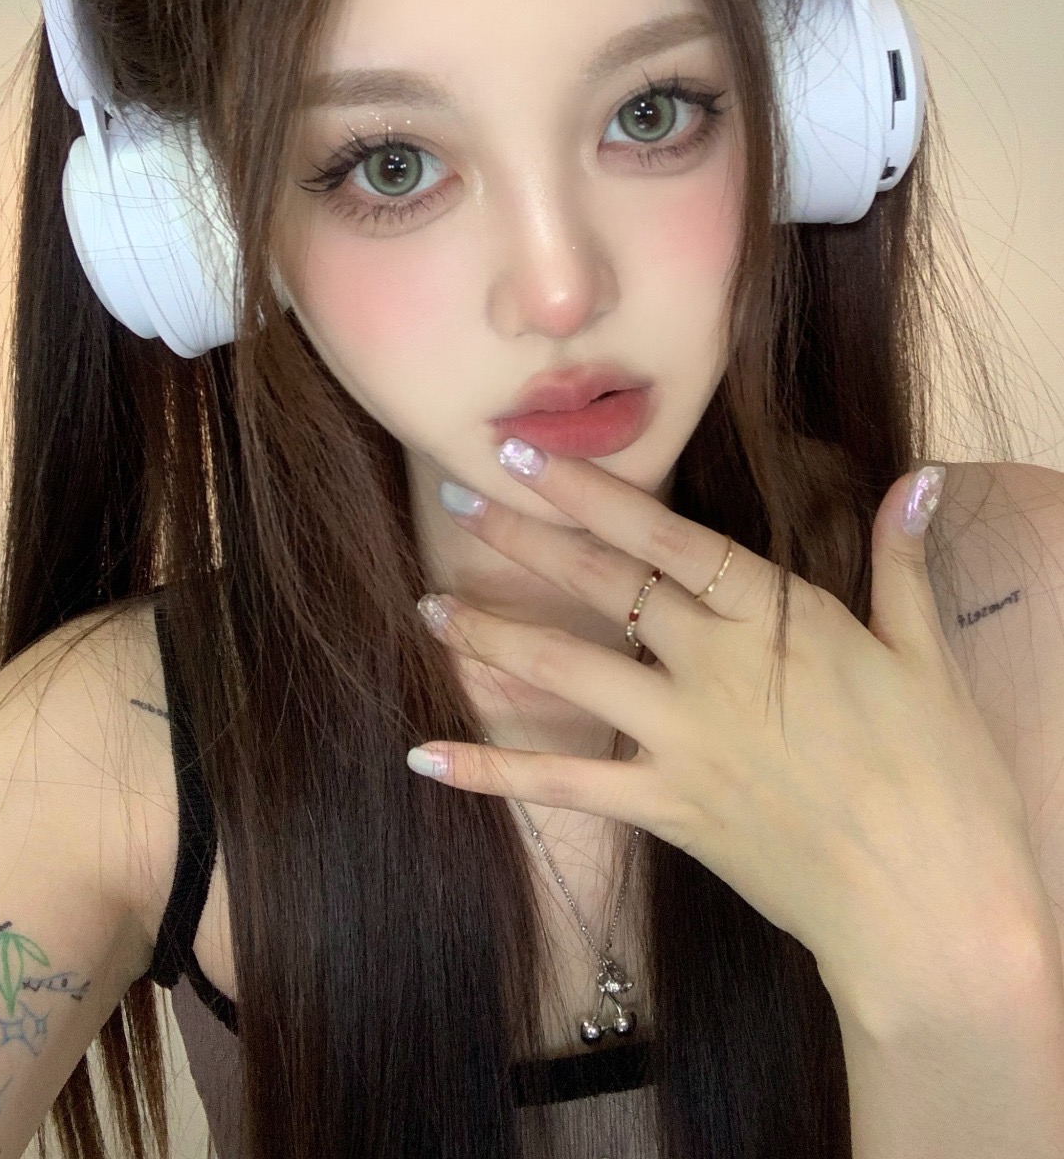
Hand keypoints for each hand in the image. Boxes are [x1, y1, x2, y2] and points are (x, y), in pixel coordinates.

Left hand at [409, 446, 1044, 1013]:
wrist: (931, 910)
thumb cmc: (943, 777)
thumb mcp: (929, 657)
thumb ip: (903, 563)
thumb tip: (921, 478)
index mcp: (776, 619)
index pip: (667, 538)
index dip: (591, 493)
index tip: (527, 459)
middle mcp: (714, 668)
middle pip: (603, 590)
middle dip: (527, 544)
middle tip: (460, 507)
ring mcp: (682, 740)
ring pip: (568, 672)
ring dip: (493, 638)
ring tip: (429, 608)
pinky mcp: (667, 808)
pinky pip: (565, 784)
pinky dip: (492, 771)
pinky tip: (426, 757)